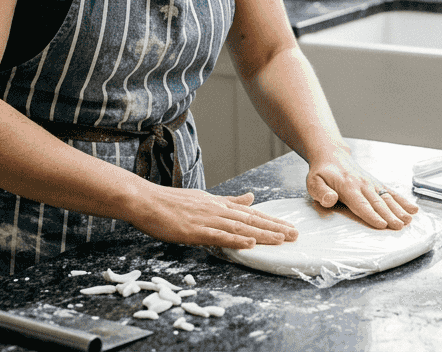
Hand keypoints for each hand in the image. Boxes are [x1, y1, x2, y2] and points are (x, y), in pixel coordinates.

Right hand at [126, 188, 296, 249]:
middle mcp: (217, 210)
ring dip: (262, 234)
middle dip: (274, 228)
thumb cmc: (171, 202)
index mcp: (219, 204)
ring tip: (281, 240)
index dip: (271, 220)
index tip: (288, 227)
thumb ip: (228, 201)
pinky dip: (235, 240)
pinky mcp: (194, 230)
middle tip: (295, 235)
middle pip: (251, 220)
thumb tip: (250, 197)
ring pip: (240, 227)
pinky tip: (250, 243)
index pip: (251, 213)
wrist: (145, 201)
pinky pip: (218, 236)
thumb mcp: (204, 198)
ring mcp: (206, 220)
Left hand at [305, 147, 419, 229]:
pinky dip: (403, 200)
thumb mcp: (314, 182)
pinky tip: (413, 208)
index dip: (371, 215)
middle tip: (399, 226)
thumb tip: (330, 199)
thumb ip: (321, 192)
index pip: (361, 204)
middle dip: (389, 215)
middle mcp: (363, 184)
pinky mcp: (377, 183)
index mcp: (347, 186)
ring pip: (387, 198)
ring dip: (399, 209)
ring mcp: (372, 183)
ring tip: (409, 220)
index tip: (381, 224)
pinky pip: (391, 192)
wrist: (332, 155)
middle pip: (377, 202)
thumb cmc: (322, 172)